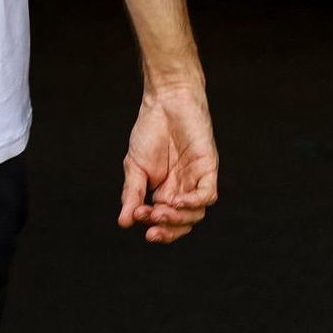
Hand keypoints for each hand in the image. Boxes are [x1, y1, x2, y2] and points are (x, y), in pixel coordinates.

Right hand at [118, 82, 217, 243]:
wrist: (164, 102)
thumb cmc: (149, 131)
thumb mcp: (134, 167)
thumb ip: (132, 194)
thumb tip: (124, 222)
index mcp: (165, 191)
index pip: (164, 220)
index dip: (153, 226)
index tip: (136, 218)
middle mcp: (183, 189)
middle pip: (182, 222)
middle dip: (168, 230)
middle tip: (151, 229)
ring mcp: (197, 180)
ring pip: (196, 213)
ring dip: (178, 218)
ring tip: (159, 212)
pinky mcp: (208, 169)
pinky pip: (207, 194)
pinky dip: (193, 202)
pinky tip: (176, 201)